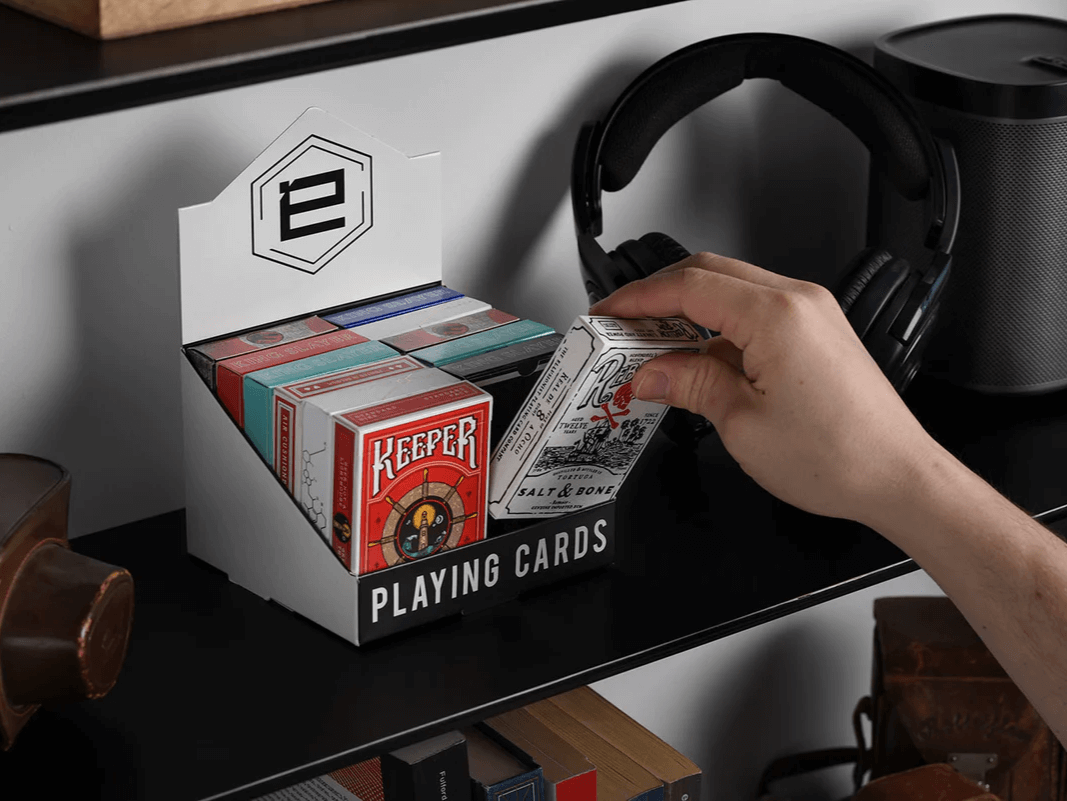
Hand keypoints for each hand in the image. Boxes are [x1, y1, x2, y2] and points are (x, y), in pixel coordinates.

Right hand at [589, 252, 942, 527]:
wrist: (898, 476)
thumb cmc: (839, 456)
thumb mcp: (741, 422)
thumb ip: (689, 385)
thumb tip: (649, 373)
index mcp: (776, 316)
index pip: (687, 286)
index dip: (637, 299)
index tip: (607, 315)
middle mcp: (798, 302)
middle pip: (708, 274)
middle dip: (657, 297)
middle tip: (621, 329)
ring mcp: (812, 314)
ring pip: (731, 290)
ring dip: (687, 311)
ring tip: (652, 349)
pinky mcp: (817, 332)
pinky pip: (755, 312)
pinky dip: (717, 326)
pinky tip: (695, 358)